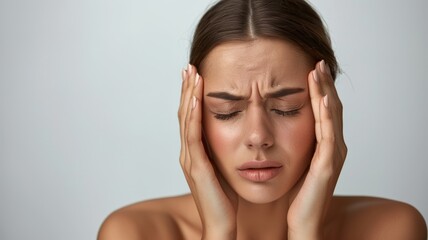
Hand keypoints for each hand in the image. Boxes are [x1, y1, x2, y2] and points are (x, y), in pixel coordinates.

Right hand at [178, 65, 237, 239]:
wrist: (222, 225)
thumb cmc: (226, 200)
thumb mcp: (224, 168)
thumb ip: (223, 151)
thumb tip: (232, 134)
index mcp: (196, 153)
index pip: (191, 118)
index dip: (192, 96)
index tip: (197, 75)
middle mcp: (189, 153)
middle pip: (185, 114)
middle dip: (187, 89)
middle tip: (190, 67)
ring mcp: (190, 159)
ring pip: (186, 120)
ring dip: (188, 96)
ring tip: (192, 74)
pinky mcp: (196, 166)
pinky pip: (193, 135)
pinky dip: (192, 115)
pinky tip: (195, 99)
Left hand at [287, 60, 346, 238]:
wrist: (302, 222)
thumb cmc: (297, 194)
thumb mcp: (295, 161)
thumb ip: (294, 143)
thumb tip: (280, 125)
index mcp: (324, 145)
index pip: (323, 110)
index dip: (318, 89)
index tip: (310, 68)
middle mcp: (333, 146)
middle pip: (330, 107)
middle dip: (323, 84)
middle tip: (317, 61)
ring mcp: (332, 154)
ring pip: (331, 115)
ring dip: (325, 91)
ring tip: (318, 70)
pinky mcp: (328, 164)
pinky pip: (328, 133)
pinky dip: (326, 113)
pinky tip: (322, 97)